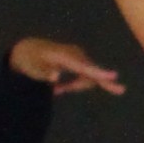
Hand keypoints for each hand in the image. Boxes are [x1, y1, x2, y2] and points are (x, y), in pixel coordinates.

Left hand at [0, 38, 129, 95]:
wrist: (30, 49)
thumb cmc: (29, 60)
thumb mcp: (31, 69)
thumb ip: (43, 73)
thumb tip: (55, 77)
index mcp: (64, 56)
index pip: (84, 67)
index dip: (99, 73)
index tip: (114, 76)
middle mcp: (75, 54)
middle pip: (90, 74)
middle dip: (79, 86)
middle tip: (104, 93)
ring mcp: (79, 56)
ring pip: (88, 77)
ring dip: (75, 86)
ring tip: (56, 90)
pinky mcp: (79, 60)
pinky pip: (85, 75)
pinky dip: (75, 84)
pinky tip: (59, 88)